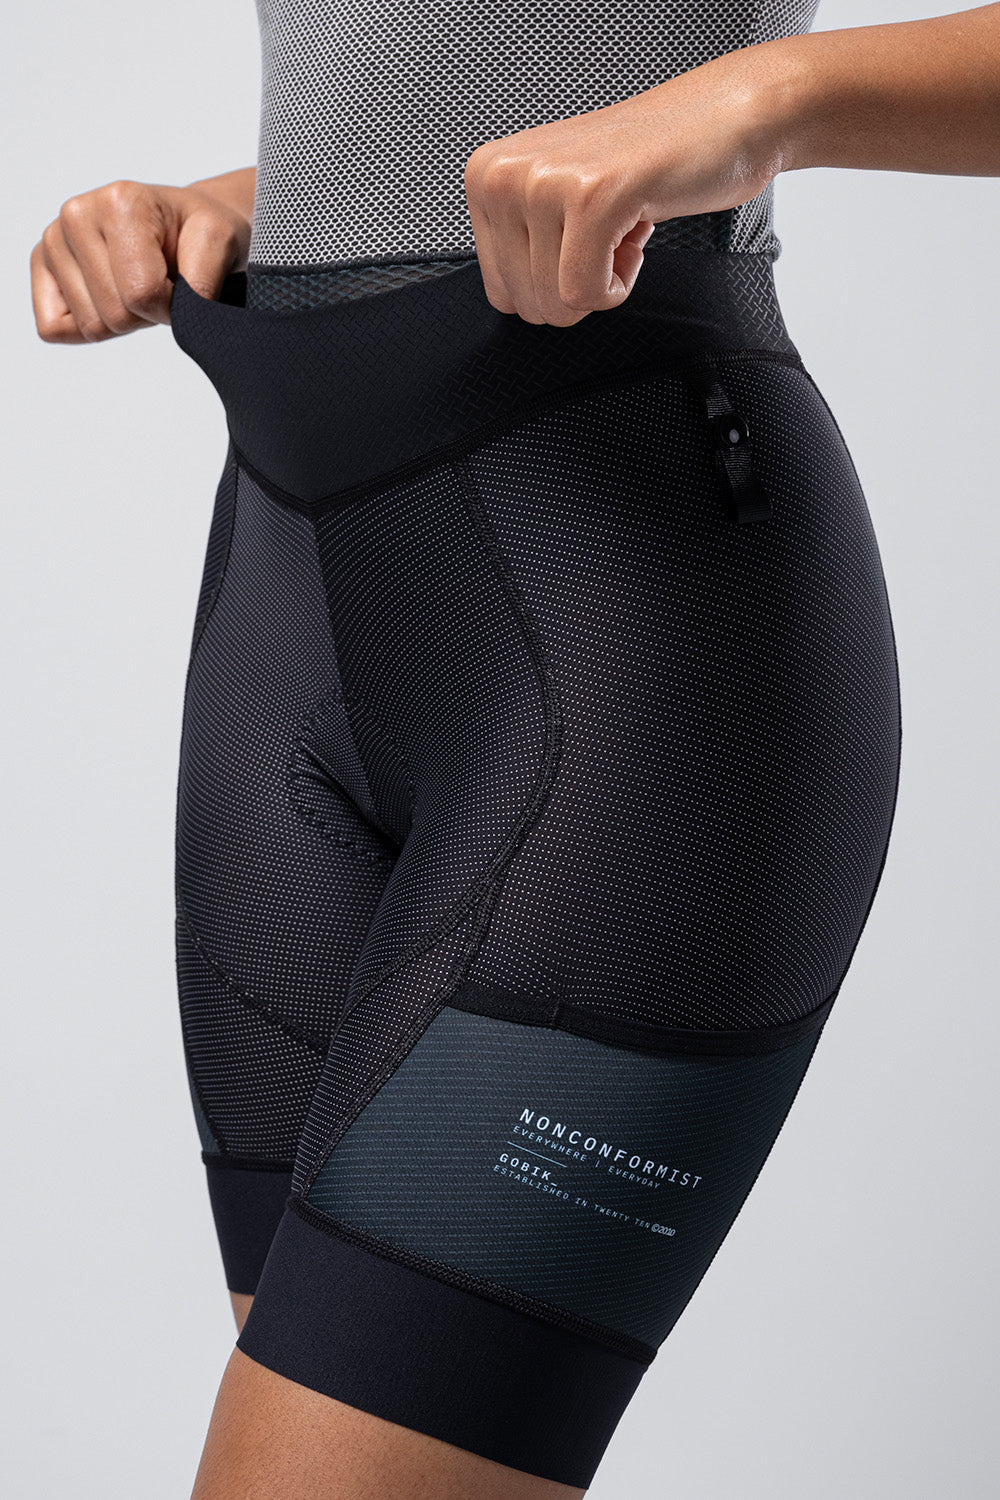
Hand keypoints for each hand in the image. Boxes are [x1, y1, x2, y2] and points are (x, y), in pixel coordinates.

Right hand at [30, 173, 253, 344]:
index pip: (141, 294)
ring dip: (123, 318)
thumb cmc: (197, 231)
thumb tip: (185, 316)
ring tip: (137, 284)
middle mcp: (76, 213)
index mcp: (119, 202)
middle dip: (146, 313)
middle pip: (115, 315)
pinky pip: (53, 327)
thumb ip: (205, 277)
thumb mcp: (221, 241)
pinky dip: (88, 327)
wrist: (184, 222)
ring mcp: (53, 238)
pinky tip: (108, 296)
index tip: (181, 286)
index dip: (170, 306)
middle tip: (159, 284)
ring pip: (91, 325)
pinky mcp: (40, 264)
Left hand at [464, 44, 786, 325]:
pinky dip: (620, 283)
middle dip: (581, 286)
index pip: (502, 295)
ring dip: (605, 279)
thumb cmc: (646, 165)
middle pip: (529, 305)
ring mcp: (542, 182)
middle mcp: (501, 174)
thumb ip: (523, 246)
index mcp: (485, 177)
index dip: (556, 286)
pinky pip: (587, 294)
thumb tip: (516, 306)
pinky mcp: (590, 196)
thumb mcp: (557, 204)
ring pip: (557, 304)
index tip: (584, 237)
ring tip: (623, 221)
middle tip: (609, 228)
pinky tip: (635, 229)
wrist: (724, 120)